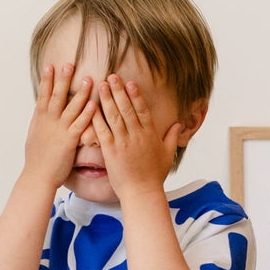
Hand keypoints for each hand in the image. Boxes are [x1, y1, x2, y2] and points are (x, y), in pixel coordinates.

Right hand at [23, 61, 96, 188]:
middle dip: (63, 79)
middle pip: (57, 96)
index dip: (47, 80)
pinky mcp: (69, 141)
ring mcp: (59, 130)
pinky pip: (80, 125)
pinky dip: (87, 114)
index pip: (43, 95)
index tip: (50, 65)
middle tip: (69, 64)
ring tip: (89, 79)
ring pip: (71, 107)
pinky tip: (94, 104)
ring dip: (80, 93)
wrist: (37, 176)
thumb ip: (39, 121)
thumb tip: (40, 109)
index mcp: (40, 119)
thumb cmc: (36, 159)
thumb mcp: (34, 135)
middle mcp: (49, 122)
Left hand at [93, 75, 179, 198]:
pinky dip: (96, 118)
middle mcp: (136, 136)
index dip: (136, 95)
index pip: (142, 110)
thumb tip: (178, 124)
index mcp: (150, 134)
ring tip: (101, 85)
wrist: (142, 193)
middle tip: (112, 76)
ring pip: (114, 116)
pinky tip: (91, 107)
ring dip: (107, 99)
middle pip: (127, 108)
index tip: (130, 82)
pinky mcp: (111, 151)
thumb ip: (172, 138)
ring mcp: (123, 143)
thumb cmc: (154, 176)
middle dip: (119, 91)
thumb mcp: (167, 155)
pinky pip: (102, 131)